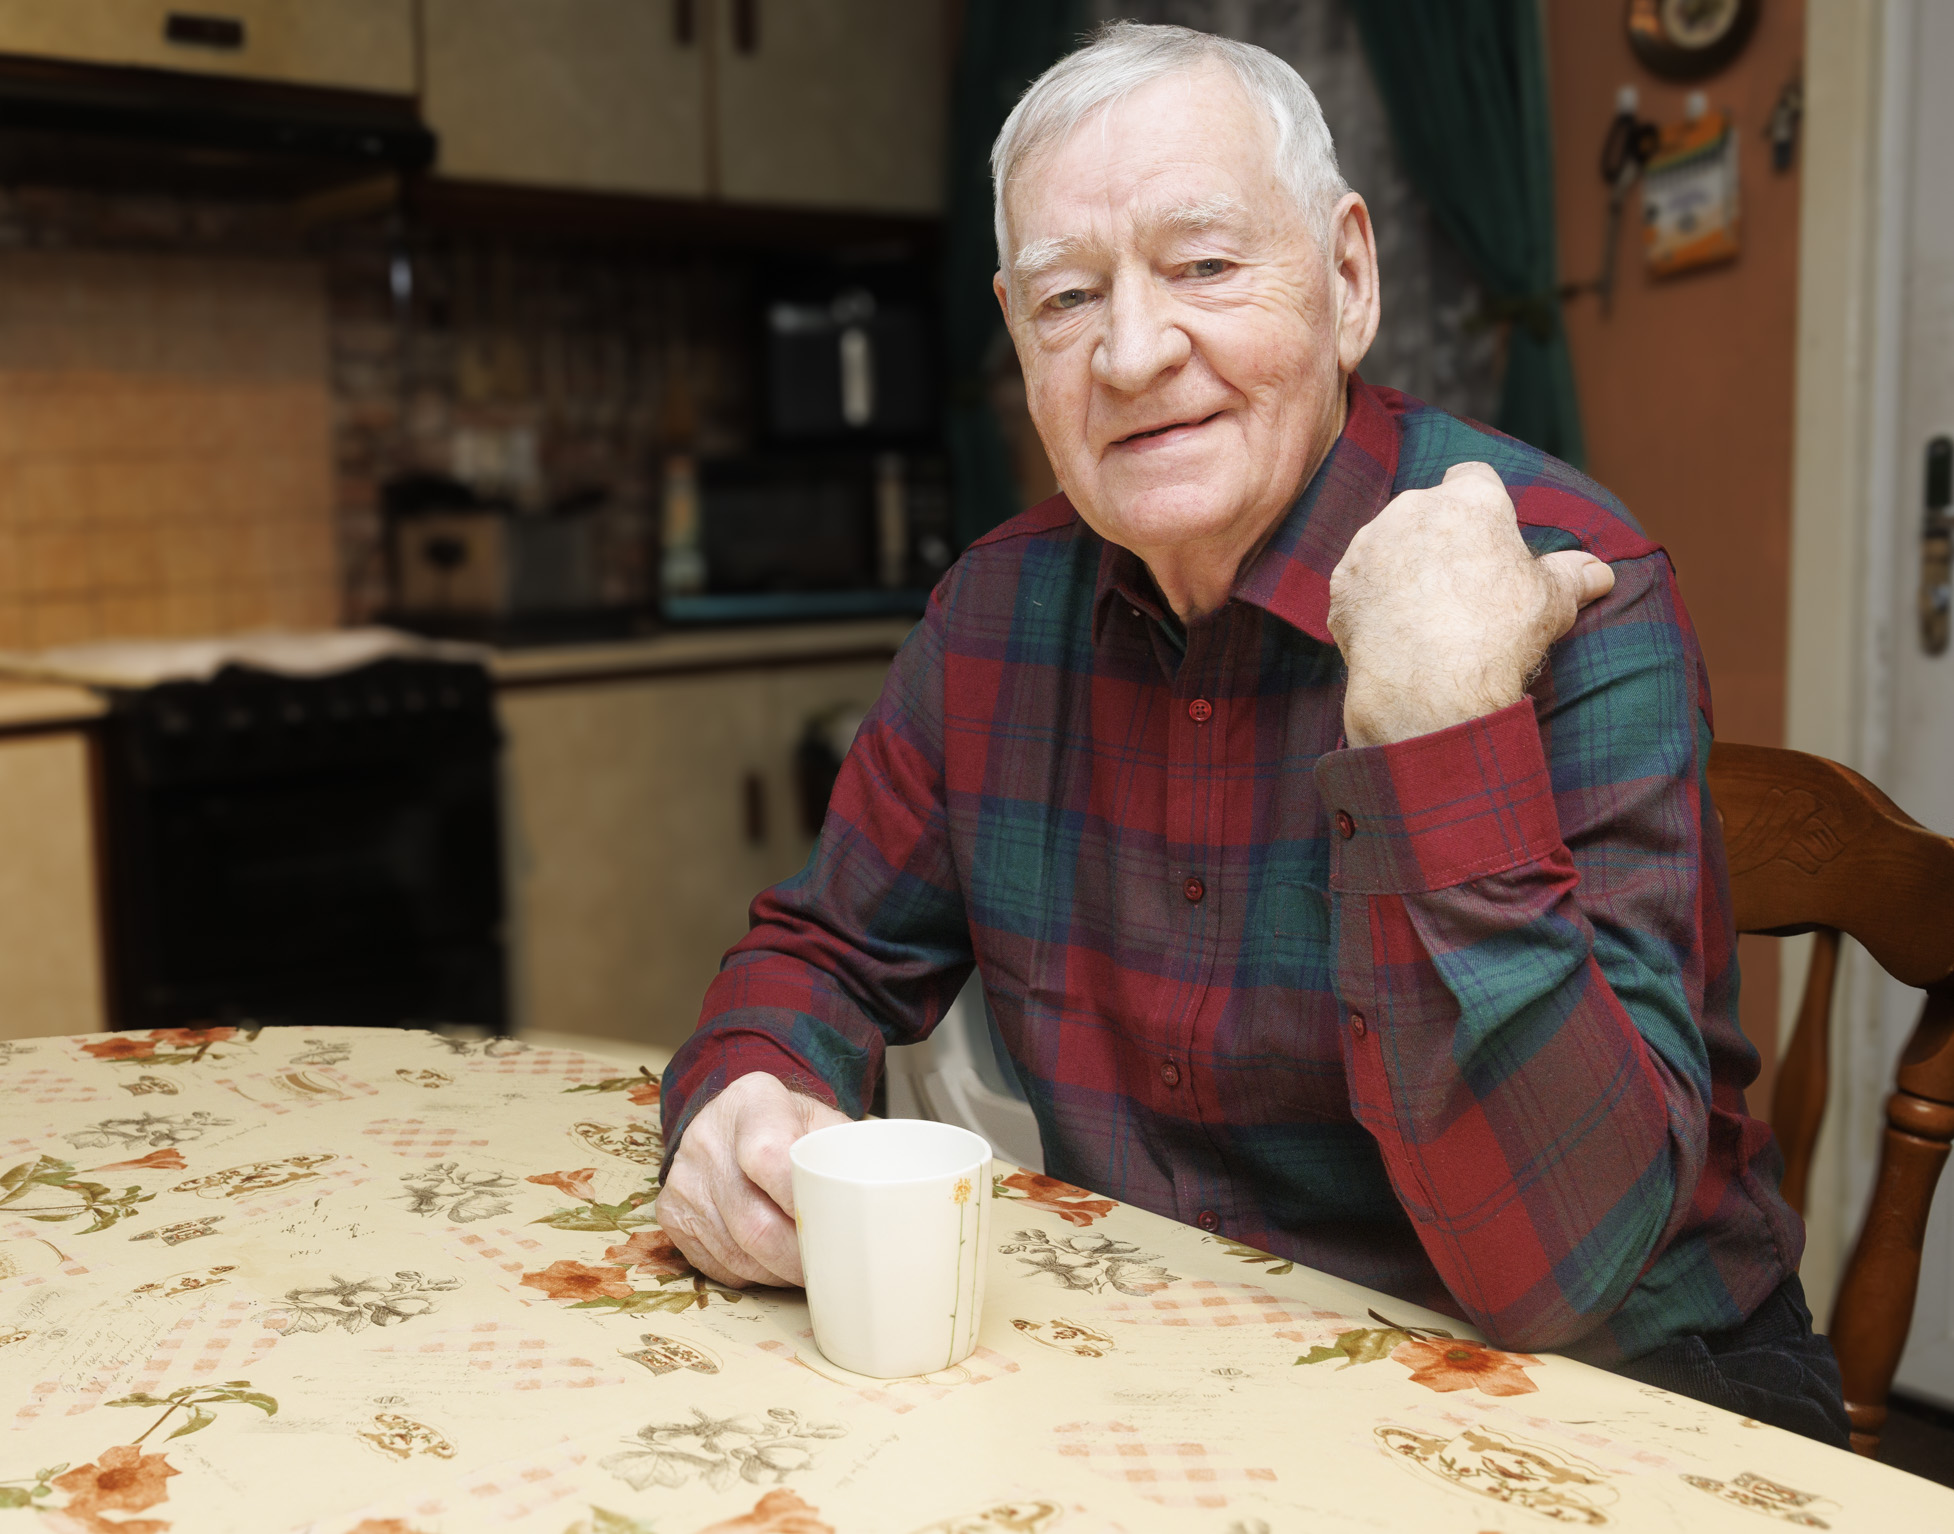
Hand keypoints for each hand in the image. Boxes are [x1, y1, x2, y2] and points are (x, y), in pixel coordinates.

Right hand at [656, 1071, 849, 1287]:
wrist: (735, 1120)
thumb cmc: (790, 1127)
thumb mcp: (821, 1122)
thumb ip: (846, 1155)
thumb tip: (876, 1205)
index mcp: (753, 1103)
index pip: (769, 1157)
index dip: (800, 1203)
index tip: (831, 1226)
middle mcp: (707, 1138)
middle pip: (755, 1223)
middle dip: (799, 1258)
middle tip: (831, 1269)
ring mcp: (683, 1178)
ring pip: (738, 1253)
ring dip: (779, 1273)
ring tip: (808, 1270)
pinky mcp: (671, 1213)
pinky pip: (718, 1265)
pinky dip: (754, 1274)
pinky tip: (774, 1263)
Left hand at [1326, 461, 1615, 746]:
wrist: (1430, 685)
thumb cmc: (1498, 635)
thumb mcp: (1552, 603)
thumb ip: (1572, 576)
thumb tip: (1600, 572)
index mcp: (1470, 500)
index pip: (1473, 477)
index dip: (1481, 504)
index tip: (1488, 537)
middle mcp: (1413, 508)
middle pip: (1427, 510)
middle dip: (1440, 537)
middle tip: (1460, 585)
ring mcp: (1371, 543)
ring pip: (1388, 543)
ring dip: (1402, 566)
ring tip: (1426, 613)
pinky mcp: (1342, 583)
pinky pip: (1361, 583)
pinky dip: (1374, 600)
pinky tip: (1395, 633)